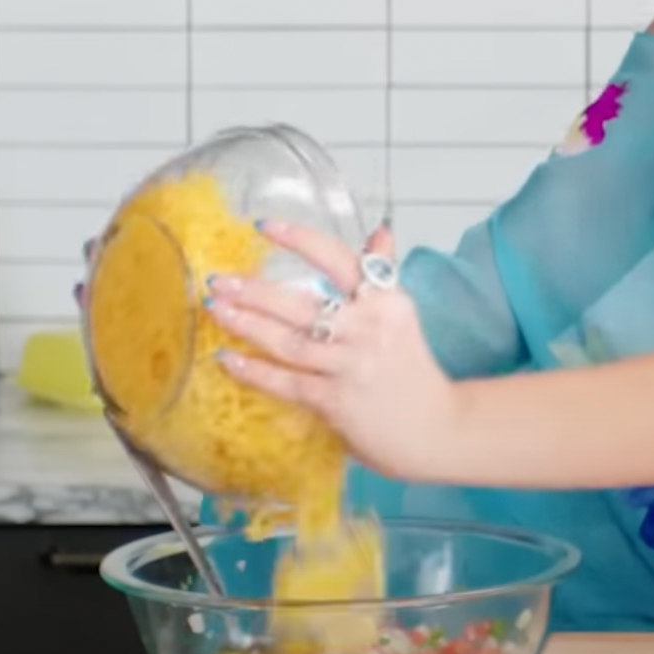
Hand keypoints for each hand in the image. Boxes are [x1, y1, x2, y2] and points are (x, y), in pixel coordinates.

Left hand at [201, 221, 469, 482]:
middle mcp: (368, 329)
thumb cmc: (413, 370)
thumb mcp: (402, 316)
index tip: (265, 225)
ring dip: (248, 325)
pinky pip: (286, 382)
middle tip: (219, 279)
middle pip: (303, 304)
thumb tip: (379, 231)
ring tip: (217, 308)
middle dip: (256, 291)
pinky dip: (255, 371)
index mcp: (386, 302)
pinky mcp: (336, 401)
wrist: (437, 428)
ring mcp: (350, 366)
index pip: (340, 261)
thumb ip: (384, 273)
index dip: (301, 240)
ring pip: (289, 341)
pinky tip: (228, 359)